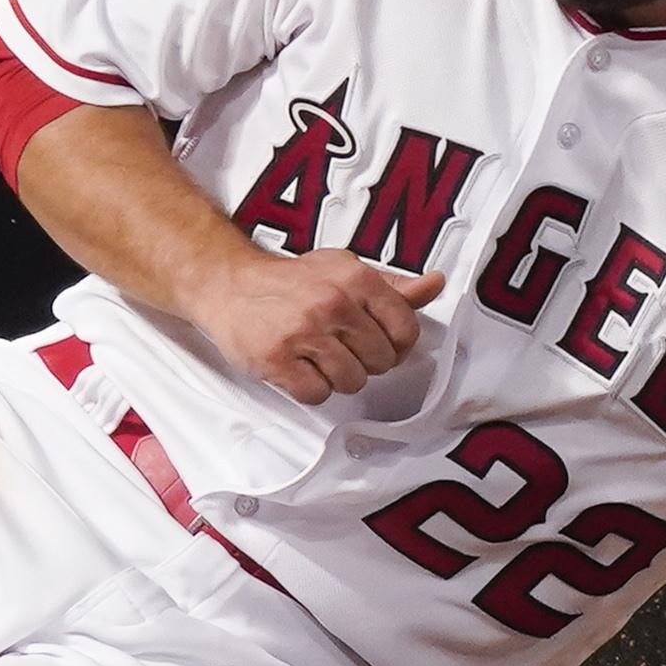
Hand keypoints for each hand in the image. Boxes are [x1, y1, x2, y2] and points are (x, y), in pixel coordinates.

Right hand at [194, 247, 443, 402]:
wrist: (229, 284)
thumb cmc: (292, 282)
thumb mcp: (344, 271)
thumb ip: (392, 286)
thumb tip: (436, 285)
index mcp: (356, 278)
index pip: (406, 330)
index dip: (394, 345)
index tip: (374, 341)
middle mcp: (333, 302)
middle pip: (380, 362)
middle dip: (362, 361)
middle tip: (335, 345)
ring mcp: (304, 331)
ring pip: (351, 382)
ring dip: (334, 376)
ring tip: (313, 354)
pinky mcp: (277, 358)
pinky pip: (316, 394)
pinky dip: (307, 388)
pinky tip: (295, 366)